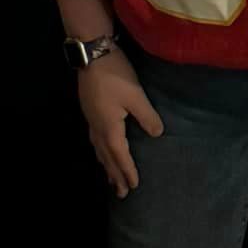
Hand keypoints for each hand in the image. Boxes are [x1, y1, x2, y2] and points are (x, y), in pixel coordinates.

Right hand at [76, 48, 163, 198]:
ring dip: (106, 165)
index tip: (135, 187)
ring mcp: (91, 119)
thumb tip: (157, 134)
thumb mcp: (136, 95)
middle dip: (115, 175)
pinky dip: (100, 151)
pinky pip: (95, 140)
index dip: (128, 171)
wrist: (92, 53)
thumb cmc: (115, 75)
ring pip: (99, 149)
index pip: (121, 156)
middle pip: (107, 158)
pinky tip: (102, 147)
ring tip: (110, 177)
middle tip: (121, 194)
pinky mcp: (89, 110)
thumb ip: (147, 116)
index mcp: (110, 128)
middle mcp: (98, 128)